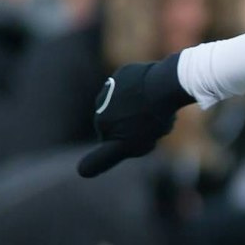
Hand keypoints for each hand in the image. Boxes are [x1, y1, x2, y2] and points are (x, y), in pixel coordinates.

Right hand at [78, 54, 190, 176]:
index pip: (115, 139)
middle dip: (138, 124)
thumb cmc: (149, 118)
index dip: (134, 141)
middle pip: (122, 120)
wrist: (164, 85)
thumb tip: (80, 172)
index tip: (145, 137)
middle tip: (155, 123)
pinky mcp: (126, 72)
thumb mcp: (127, 145)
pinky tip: (159, 93)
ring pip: (130, 103)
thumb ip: (103, 159)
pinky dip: (146, 91)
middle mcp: (101, 101)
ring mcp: (113, 85)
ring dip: (143, 107)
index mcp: (101, 120)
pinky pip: (137, 86)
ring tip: (160, 109)